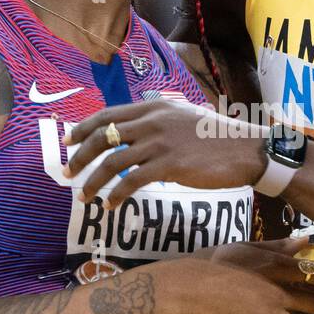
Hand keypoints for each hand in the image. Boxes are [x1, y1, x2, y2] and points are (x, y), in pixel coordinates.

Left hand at [67, 100, 266, 205]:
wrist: (246, 149)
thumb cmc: (217, 137)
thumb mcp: (185, 116)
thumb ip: (160, 119)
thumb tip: (139, 129)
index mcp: (153, 108)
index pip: (107, 115)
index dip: (83, 128)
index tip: (68, 140)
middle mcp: (152, 122)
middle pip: (102, 137)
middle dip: (79, 156)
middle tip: (67, 173)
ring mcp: (159, 143)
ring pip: (112, 162)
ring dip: (93, 182)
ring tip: (85, 196)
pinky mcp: (169, 165)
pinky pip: (131, 181)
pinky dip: (117, 194)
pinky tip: (112, 205)